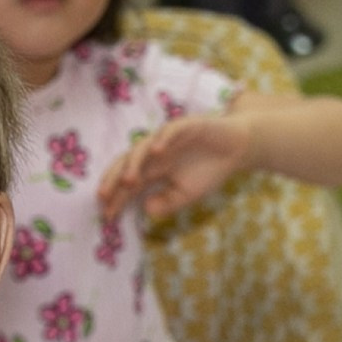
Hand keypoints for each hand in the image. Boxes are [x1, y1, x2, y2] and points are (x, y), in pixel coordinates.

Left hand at [98, 108, 249, 225]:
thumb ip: (167, 203)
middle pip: (127, 163)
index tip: (107, 215)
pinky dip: (162, 139)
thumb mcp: (186, 195)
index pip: (129, 183)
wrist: (237, 149)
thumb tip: (146, 209)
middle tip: (104, 195)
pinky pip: (170, 130)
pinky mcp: (185, 126)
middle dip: (114, 179)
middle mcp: (155, 153)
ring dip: (134, 162)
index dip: (117, 198)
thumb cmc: (208, 170)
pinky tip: (157, 151)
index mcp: (153, 169)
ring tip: (128, 180)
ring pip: (143, 147)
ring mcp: (167, 138)